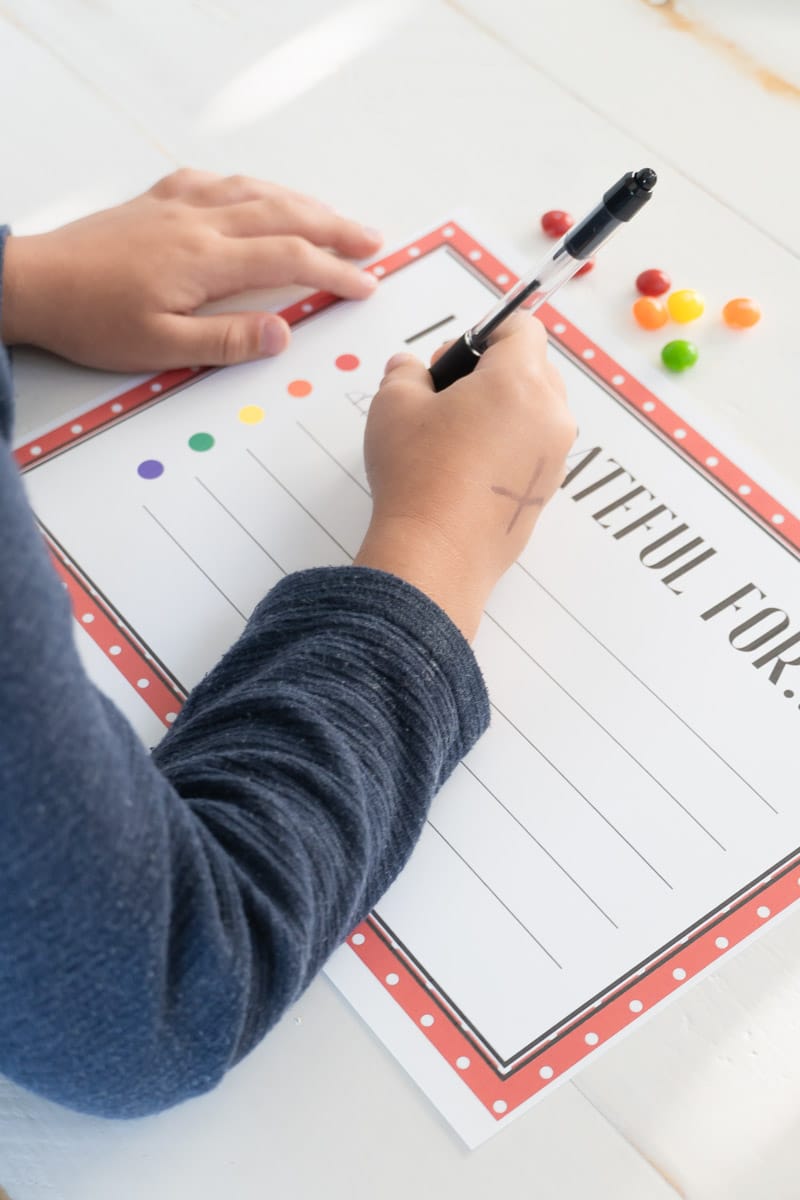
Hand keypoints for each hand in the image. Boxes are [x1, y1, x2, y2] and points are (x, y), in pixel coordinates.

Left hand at [0, 169, 382, 370]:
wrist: (35, 284)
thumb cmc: (91, 319)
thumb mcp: (161, 348)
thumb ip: (225, 341)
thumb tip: (281, 334)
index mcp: (204, 259)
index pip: (288, 258)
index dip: (334, 271)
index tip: (365, 284)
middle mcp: (198, 222)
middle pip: (284, 214)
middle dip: (335, 227)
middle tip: (371, 242)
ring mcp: (178, 204)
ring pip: (257, 191)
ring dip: (303, 202)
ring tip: (334, 218)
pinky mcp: (158, 200)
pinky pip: (219, 181)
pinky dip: (253, 186)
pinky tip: (260, 193)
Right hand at [354, 315, 574, 639]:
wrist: (436, 556)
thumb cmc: (418, 477)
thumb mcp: (394, 405)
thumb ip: (405, 373)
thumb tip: (409, 369)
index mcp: (520, 381)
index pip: (522, 327)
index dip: (486, 331)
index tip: (456, 354)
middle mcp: (550, 415)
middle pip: (533, 367)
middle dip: (492, 370)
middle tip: (445, 394)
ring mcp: (554, 456)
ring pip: (536, 409)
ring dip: (501, 408)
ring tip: (453, 434)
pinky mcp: (547, 490)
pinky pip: (533, 447)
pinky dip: (507, 444)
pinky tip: (467, 466)